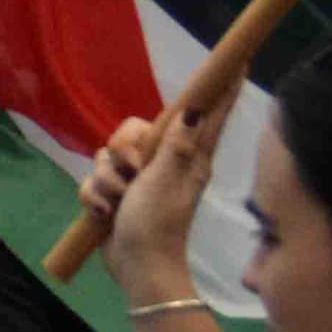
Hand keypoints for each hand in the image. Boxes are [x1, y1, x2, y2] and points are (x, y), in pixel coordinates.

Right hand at [88, 95, 235, 297]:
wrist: (137, 268)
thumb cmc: (158, 224)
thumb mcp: (166, 180)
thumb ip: (177, 143)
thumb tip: (196, 108)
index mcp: (187, 157)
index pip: (209, 114)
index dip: (221, 89)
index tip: (237, 63)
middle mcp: (165, 162)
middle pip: (136, 128)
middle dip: (124, 148)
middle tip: (133, 172)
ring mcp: (140, 178)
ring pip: (110, 154)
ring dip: (107, 179)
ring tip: (120, 200)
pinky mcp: (117, 193)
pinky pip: (96, 178)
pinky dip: (95, 196)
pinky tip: (106, 213)